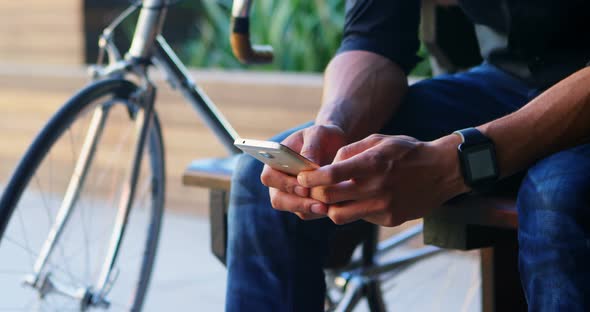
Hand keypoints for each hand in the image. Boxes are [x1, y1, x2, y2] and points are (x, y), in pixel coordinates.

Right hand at [260, 124, 347, 218]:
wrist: (335, 145)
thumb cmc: (321, 136)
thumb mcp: (317, 135)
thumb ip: (311, 148)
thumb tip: (308, 166)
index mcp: (274, 162)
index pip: (269, 177)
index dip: (283, 183)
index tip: (302, 185)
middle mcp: (279, 181)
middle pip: (279, 199)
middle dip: (297, 203)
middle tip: (317, 203)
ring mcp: (291, 195)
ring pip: (295, 210)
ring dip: (310, 209)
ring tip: (326, 208)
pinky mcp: (305, 204)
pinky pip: (308, 213)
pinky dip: (319, 212)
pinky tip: (333, 207)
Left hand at [297, 134, 468, 225]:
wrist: (444, 171)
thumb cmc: (408, 152)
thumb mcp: (379, 140)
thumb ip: (350, 152)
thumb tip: (328, 166)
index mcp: (372, 164)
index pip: (330, 176)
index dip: (311, 178)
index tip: (301, 177)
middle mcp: (376, 188)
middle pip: (329, 198)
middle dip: (315, 193)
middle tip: (312, 188)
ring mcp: (383, 207)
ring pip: (339, 215)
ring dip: (332, 206)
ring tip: (335, 196)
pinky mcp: (389, 220)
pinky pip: (360, 218)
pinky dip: (355, 210)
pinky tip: (364, 198)